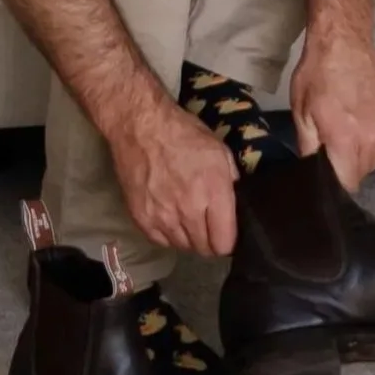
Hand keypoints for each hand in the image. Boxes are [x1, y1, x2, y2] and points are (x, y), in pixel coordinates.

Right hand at [108, 89, 239, 258]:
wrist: (140, 125)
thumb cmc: (182, 132)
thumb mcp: (218, 149)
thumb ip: (230, 180)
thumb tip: (233, 203)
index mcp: (213, 192)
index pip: (224, 242)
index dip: (227, 240)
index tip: (224, 231)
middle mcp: (189, 210)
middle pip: (204, 249)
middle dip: (208, 240)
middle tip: (205, 224)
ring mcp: (163, 216)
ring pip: (182, 246)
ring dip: (187, 237)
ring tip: (185, 217)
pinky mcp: (142, 217)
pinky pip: (161, 241)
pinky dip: (166, 234)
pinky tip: (168, 217)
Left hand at [291, 27, 374, 193]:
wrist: (344, 41)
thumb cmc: (317, 74)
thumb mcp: (301, 111)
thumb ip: (309, 148)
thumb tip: (311, 173)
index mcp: (347, 139)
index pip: (348, 183)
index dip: (336, 184)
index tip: (328, 176)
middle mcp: (373, 137)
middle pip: (363, 172)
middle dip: (347, 166)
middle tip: (334, 147)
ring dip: (363, 152)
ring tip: (349, 130)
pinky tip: (363, 119)